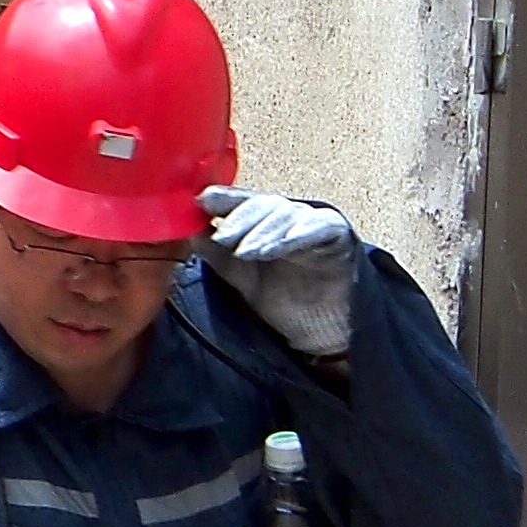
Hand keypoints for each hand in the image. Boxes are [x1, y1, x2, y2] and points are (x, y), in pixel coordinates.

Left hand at [197, 184, 359, 361]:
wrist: (320, 327)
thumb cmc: (283, 296)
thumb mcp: (240, 274)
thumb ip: (215, 253)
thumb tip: (187, 231)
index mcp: (266, 221)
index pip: (243, 203)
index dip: (224, 199)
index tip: (202, 199)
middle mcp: (290, 217)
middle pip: (264, 206)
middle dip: (241, 219)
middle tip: (222, 236)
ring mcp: (315, 224)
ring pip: (288, 216)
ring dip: (265, 231)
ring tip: (245, 249)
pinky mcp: (339, 236)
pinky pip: (320, 228)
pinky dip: (299, 235)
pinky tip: (281, 245)